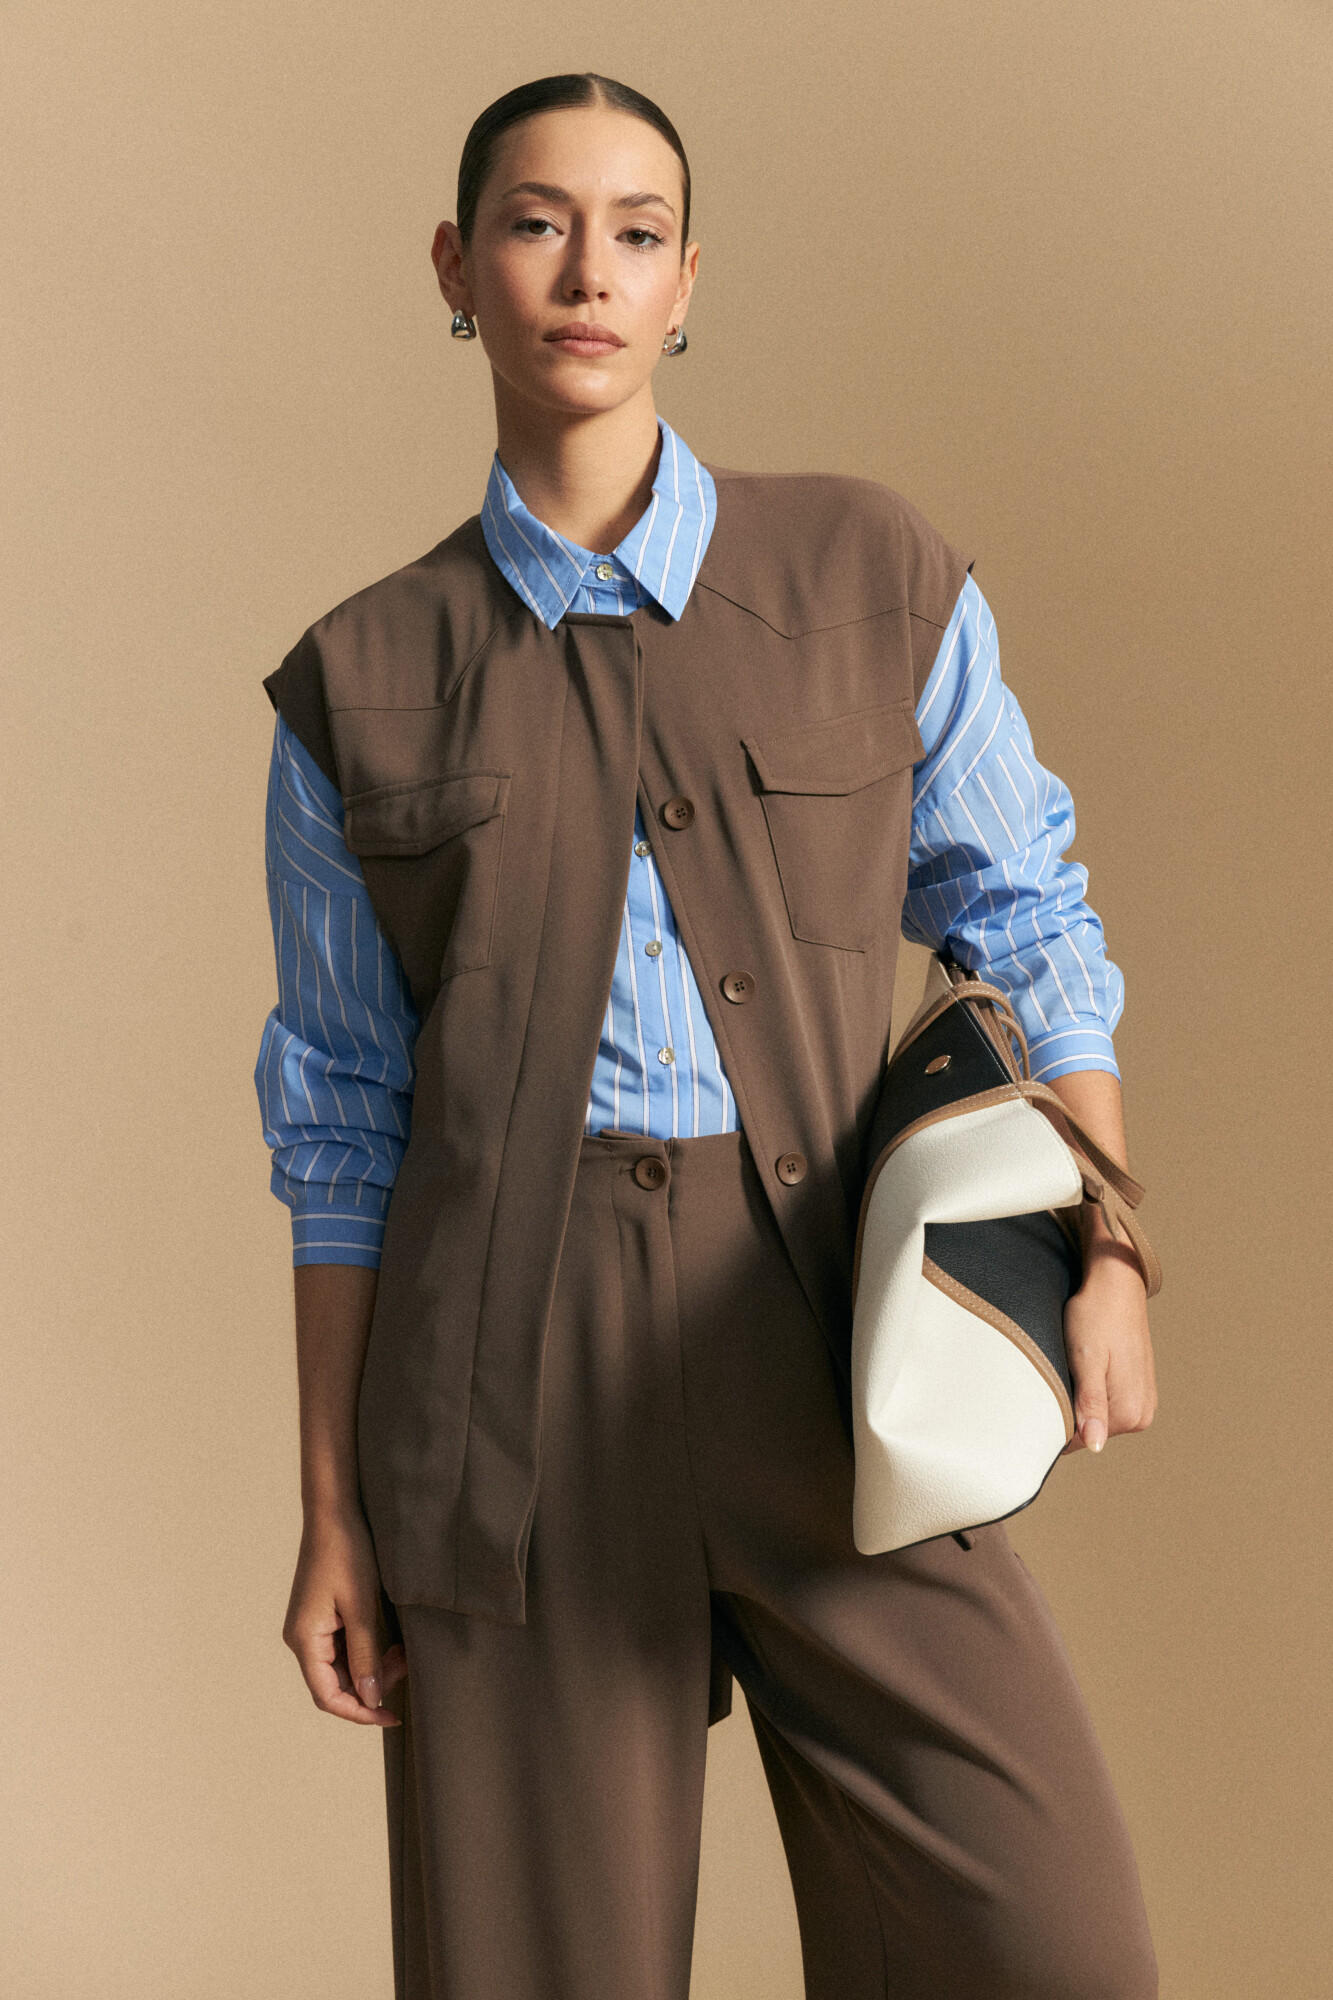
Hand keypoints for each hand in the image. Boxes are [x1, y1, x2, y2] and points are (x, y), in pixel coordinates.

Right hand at [283, 1507, 407, 1724]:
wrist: (334, 1513)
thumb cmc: (346, 1553)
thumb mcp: (361, 1606)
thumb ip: (365, 1655)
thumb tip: (369, 1698)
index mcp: (305, 1640)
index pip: (328, 1696)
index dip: (359, 1712)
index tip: (391, 1715)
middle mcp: (302, 1639)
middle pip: (335, 1684)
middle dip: (371, 1685)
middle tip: (404, 1667)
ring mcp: (310, 1628)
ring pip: (341, 1667)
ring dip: (371, 1667)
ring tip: (401, 1651)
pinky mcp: (320, 1617)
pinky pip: (342, 1648)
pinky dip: (366, 1651)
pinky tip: (389, 1642)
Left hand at [1059, 1218, 1157, 1456]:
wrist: (1116, 1286)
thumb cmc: (1096, 1317)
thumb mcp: (1086, 1359)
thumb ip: (1090, 1403)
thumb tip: (1095, 1445)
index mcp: (1130, 1413)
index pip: (1079, 1440)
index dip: (1057, 1419)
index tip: (1045, 1393)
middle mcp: (1142, 1415)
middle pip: (1089, 1432)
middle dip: (1069, 1410)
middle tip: (1059, 1372)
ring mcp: (1143, 1403)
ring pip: (1095, 1418)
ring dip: (1079, 1400)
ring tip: (1073, 1367)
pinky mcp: (1137, 1390)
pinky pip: (1106, 1405)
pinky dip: (1090, 1391)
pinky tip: (1084, 1368)